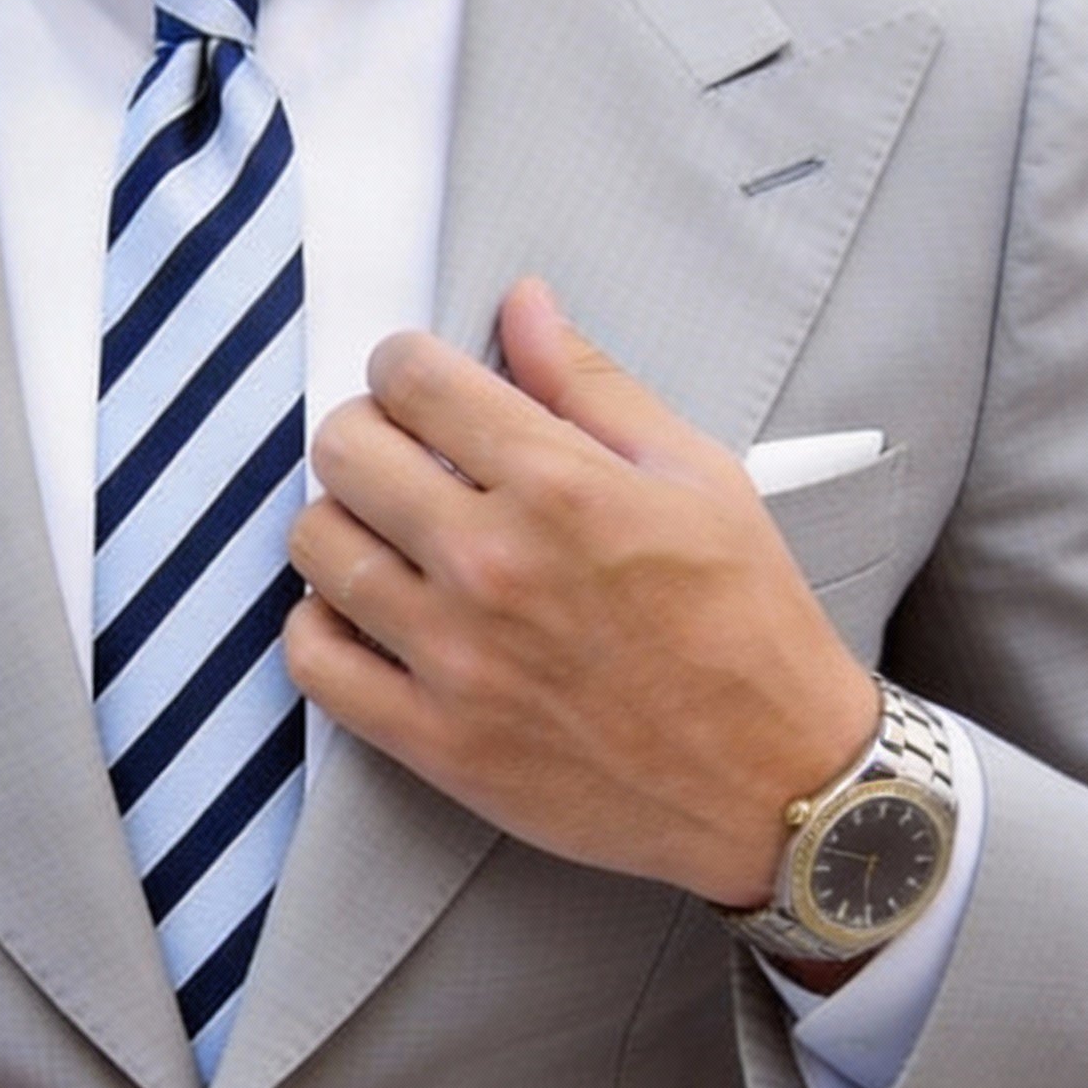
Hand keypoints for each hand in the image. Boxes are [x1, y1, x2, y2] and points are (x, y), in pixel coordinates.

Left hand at [284, 277, 877, 906]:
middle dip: (365, 432)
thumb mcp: (697, 477)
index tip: (417, 385)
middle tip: (400, 455)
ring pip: (315, 546)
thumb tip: (522, 304)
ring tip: (384, 535)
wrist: (775, 782)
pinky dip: (320, 626)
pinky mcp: (433, 740)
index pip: (412, 379)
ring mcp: (454, 657)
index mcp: (558, 487)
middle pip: (344, 451)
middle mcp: (492, 564)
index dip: (404, 365)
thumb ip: (592, 385)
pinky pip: (313, 660)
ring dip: (339, 523)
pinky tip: (362, 614)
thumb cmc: (747, 626)